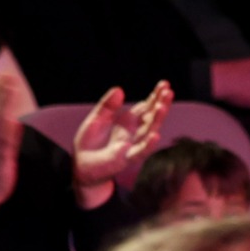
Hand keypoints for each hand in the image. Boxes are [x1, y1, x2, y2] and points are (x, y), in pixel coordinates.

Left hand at [71, 80, 172, 207]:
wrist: (80, 166)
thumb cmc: (89, 143)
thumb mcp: (96, 119)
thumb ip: (107, 106)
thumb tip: (119, 89)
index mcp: (127, 121)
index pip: (145, 107)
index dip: (155, 96)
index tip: (164, 84)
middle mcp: (133, 133)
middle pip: (151, 117)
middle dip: (161, 104)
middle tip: (168, 91)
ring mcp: (131, 146)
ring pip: (149, 132)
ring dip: (157, 120)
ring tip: (162, 107)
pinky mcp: (125, 159)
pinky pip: (139, 152)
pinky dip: (148, 145)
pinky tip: (155, 136)